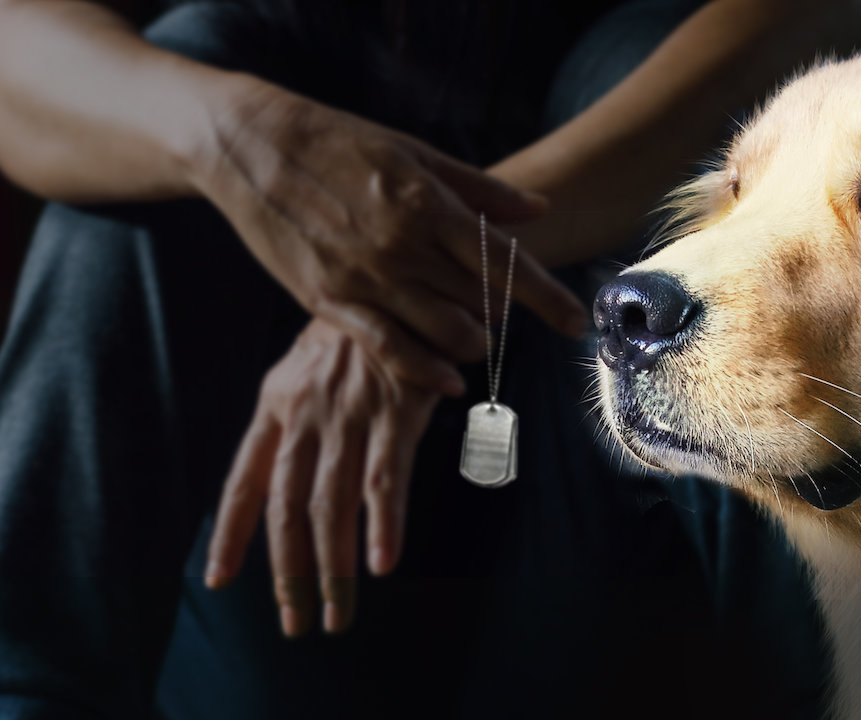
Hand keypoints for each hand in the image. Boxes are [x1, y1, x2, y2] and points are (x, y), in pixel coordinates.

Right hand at [197, 79, 585, 390]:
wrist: (251, 146)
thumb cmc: (339, 142)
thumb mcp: (414, 152)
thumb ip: (479, 190)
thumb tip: (538, 209)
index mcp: (428, 204)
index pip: (505, 261)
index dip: (547, 297)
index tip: (575, 323)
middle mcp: (403, 246)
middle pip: (481, 302)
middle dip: (502, 311)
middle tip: (500, 307)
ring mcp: (366, 278)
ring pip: (444, 333)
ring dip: (472, 341)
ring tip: (473, 331)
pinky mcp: (329, 302)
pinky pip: (390, 351)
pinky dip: (427, 371)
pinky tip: (449, 380)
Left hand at [204, 320, 435, 635]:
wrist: (401, 274)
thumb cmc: (361, 327)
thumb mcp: (309, 366)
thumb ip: (298, 418)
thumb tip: (288, 472)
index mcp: (277, 405)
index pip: (243, 481)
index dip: (229, 533)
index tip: (218, 578)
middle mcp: (305, 416)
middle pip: (287, 510)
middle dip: (287, 574)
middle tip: (294, 624)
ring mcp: (349, 415)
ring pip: (332, 506)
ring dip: (331, 569)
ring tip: (334, 614)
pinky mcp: (397, 412)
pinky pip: (386, 480)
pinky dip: (384, 526)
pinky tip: (381, 564)